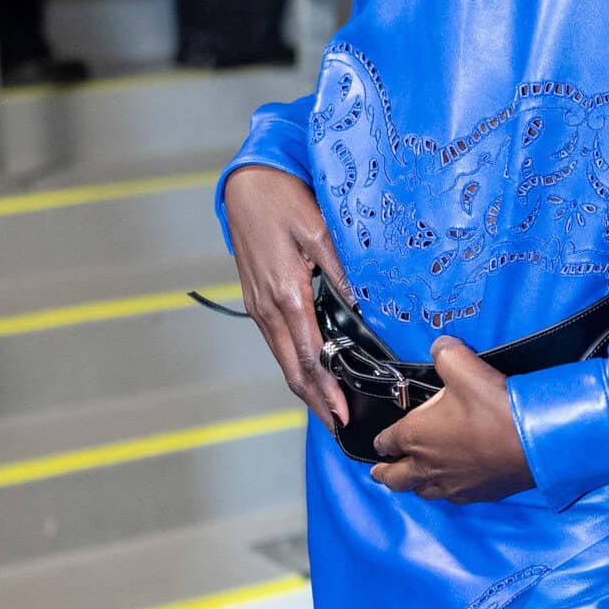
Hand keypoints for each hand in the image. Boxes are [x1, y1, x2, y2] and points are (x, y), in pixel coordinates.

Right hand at [221, 166, 350, 427]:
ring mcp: (259, 305)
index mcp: (286, 295)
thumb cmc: (282, 199)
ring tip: (327, 406)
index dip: (326, 390)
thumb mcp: (320, 232)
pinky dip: (294, 363)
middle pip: (292, 368)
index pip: (310, 357)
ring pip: (282, 358)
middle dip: (315, 400)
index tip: (343, 414)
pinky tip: (310, 370)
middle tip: (339, 425)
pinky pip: (277, 341)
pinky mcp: (257, 298)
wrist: (246, 183)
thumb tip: (362, 308)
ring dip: (305, 385)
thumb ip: (341, 273)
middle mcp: (268, 308)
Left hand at [370, 339, 534, 503]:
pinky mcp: (478, 494)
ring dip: (415, 485)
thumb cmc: (495, 408)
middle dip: (385, 475)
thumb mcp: (464, 367)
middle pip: (396, 479)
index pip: (386, 442)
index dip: (381, 441)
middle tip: (379, 474)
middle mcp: (428, 465)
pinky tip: (453, 485)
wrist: (535, 441)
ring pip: (423, 492)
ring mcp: (453, 484)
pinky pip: (453, 498)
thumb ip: (446, 352)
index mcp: (416, 436)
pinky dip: (446, 492)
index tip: (380, 442)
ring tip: (414, 481)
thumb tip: (441, 345)